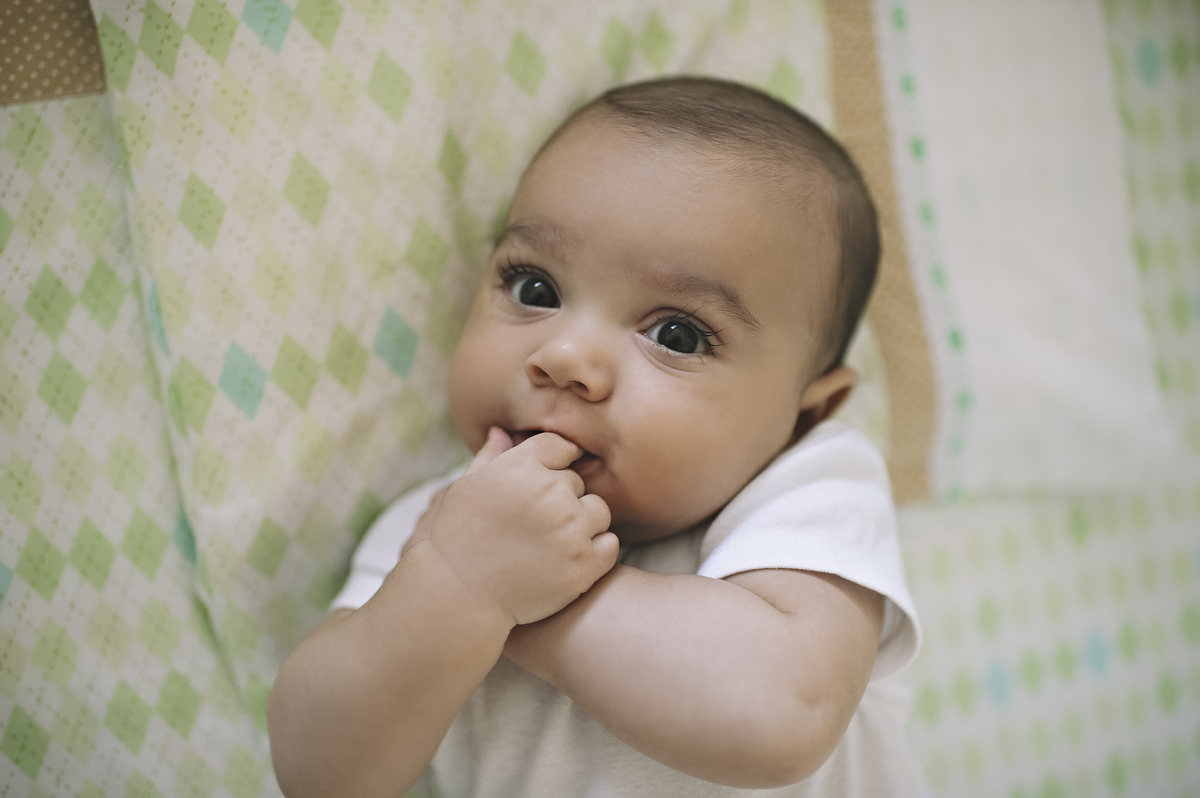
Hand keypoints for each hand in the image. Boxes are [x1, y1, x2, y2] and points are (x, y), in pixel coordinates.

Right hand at [424, 427, 618, 625]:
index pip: (560, 446)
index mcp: (522, 467)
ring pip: (598, 511)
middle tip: (535, 525)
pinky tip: (569, 559)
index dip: (554, 464)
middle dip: (561, 499)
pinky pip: (610, 544)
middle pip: (578, 482)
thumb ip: (490, 457)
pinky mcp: (584, 564)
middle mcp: (550, 493)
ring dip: (582, 523)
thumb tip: (502, 432)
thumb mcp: (466, 488)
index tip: (545, 484)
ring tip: (552, 542)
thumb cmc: (458, 538)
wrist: (458, 595)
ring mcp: (570, 529)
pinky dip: (595, 551)